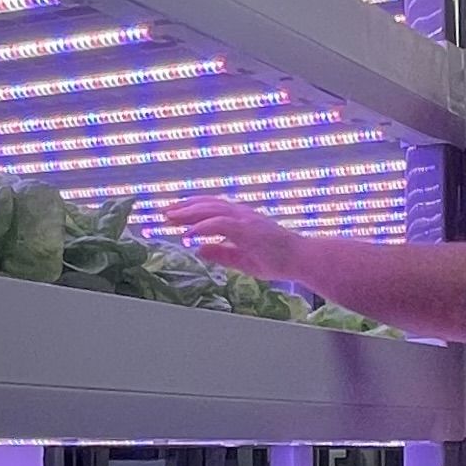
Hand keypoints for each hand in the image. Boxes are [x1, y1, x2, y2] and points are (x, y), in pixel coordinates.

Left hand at [162, 195, 301, 280]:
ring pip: (211, 210)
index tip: (173, 214)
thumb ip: (221, 254)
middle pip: (207, 205)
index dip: (191, 209)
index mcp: (240, 219)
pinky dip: (202, 227)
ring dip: (189, 213)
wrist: (302, 259)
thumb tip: (199, 249)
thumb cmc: (277, 260)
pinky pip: (220, 225)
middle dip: (184, 208)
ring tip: (171, 219)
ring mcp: (245, 220)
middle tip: (164, 212)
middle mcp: (241, 214)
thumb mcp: (242, 260)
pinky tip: (189, 234)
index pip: (211, 208)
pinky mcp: (248, 229)